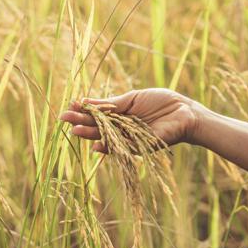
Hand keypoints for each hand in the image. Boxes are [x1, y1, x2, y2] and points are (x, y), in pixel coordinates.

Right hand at [60, 88, 204, 152]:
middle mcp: (122, 128)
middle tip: (63, 119)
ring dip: (91, 135)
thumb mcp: (132, 99)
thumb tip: (87, 102)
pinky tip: (97, 144)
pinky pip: (123, 148)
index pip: (97, 114)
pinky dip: (110, 147)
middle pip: (98, 127)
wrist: (184, 111)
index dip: (83, 111)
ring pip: (107, 138)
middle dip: (81, 122)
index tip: (69, 106)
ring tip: (75, 130)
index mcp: (120, 115)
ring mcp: (130, 138)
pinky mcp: (140, 147)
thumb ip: (111, 104)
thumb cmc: (161, 102)